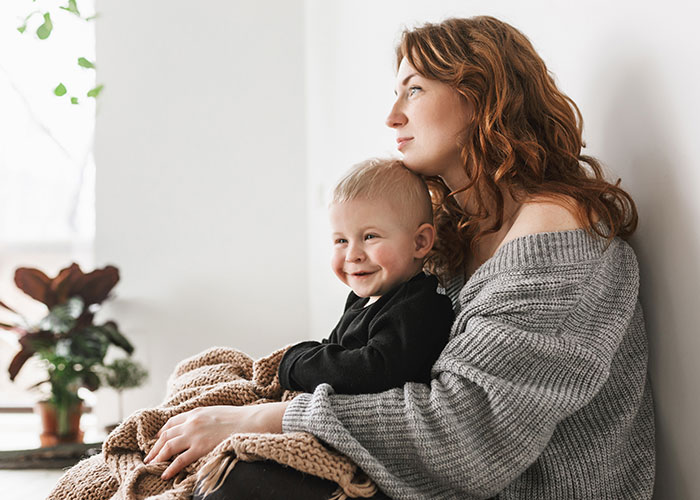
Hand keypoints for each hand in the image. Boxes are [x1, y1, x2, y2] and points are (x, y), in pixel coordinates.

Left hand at [144, 402, 287, 479]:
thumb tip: (200, 427)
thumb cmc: (239, 418)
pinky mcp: (200, 447)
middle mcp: (192, 422)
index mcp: (196, 412)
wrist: (251, 421)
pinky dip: (170, 467)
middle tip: (149, 456)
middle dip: (156, 446)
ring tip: (152, 465)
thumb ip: (204, 418)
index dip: (162, 432)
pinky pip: (179, 459)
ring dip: (158, 456)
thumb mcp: (216, 412)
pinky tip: (165, 474)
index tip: (157, 440)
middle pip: (166, 435)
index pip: (172, 422)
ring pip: (169, 447)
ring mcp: (195, 435)